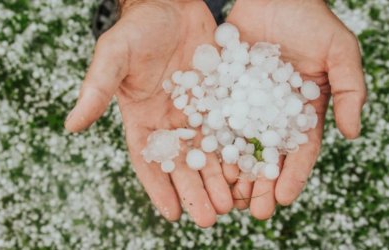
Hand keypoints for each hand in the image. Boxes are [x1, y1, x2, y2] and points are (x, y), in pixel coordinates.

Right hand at [65, 0, 232, 226]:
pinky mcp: (219, 98)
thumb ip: (96, 89)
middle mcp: (170, 121)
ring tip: (232, 203)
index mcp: (142, 118)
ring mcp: (197, 111)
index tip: (173, 214)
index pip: (148, 160)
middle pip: (183, 164)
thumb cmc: (138, 29)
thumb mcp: (114, 56)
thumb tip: (71, 125)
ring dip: (219, 179)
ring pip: (209, 152)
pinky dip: (238, 150)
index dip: (159, 188)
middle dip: (195, 192)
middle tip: (210, 218)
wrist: (171, 4)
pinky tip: (250, 168)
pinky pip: (230, 128)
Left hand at [223, 0, 366, 218]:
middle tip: (252, 212)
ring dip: (234, 172)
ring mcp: (246, 104)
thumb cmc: (311, 20)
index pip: (300, 150)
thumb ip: (350, 91)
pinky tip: (205, 162)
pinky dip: (212, 142)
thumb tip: (353, 133)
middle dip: (261, 184)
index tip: (281, 199)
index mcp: (302, 111)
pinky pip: (217, 120)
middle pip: (267, 156)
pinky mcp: (224, 92)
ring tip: (227, 197)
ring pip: (239, 144)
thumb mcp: (340, 52)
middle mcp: (272, 113)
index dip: (292, 175)